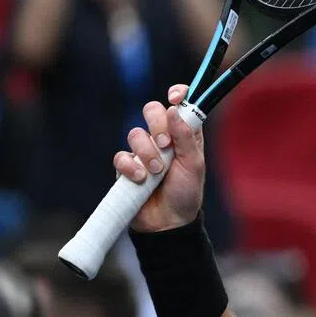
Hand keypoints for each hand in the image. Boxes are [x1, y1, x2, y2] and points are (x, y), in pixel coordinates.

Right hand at [114, 84, 204, 231]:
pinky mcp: (126, 166)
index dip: (177, 94)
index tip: (175, 97)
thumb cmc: (186, 192)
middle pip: (151, 110)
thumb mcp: (194, 164)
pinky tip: (141, 179)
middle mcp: (163, 138)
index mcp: (184, 133)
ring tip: (156, 172)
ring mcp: (143, 151)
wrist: (168, 222)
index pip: (179, 104)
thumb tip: (175, 110)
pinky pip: (121, 156)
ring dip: (147, 152)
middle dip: (157, 125)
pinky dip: (130, 166)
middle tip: (166, 144)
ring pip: (135, 133)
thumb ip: (186, 137)